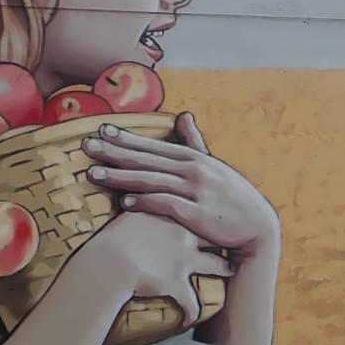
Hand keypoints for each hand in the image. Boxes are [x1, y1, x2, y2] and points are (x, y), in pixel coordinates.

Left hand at [81, 115, 279, 256]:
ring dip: (120, 177)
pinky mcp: (198, 215)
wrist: (258, 229)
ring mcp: (196, 192)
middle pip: (147, 160)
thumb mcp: (215, 165)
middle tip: (86, 146)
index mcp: (195, 158)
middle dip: (114, 152)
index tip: (101, 130)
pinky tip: (125, 202)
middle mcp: (194, 171)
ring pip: (152, 181)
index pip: (154, 145)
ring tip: (93, 174)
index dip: (127, 138)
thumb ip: (195, 142)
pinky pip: (166, 205)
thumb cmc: (233, 198)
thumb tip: (183, 115)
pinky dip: (145, 202)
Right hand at [82, 211, 235, 326]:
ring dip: (224, 268)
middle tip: (236, 237)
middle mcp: (183, 237)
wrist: (106, 262)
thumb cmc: (110, 238)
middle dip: (227, 237)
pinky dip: (192, 312)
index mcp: (171, 217)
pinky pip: (191, 303)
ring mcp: (184, 261)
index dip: (209, 212)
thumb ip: (138, 206)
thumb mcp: (126, 214)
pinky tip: (192, 319)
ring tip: (231, 270)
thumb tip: (133, 196)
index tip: (219, 213)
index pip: (198, 210)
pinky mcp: (177, 285)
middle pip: (214, 235)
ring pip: (215, 265)